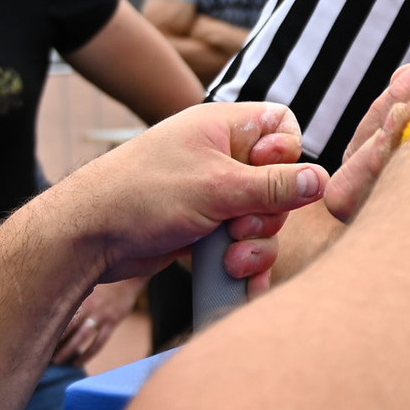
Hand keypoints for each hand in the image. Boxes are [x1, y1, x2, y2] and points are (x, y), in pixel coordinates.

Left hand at [47, 102, 327, 287]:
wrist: (89, 237)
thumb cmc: (142, 194)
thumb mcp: (217, 187)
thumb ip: (274, 186)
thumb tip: (320, 180)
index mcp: (225, 128)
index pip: (283, 129)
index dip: (287, 157)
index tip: (270, 178)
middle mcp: (223, 157)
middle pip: (281, 184)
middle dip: (267, 216)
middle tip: (240, 228)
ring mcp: (215, 194)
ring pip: (264, 220)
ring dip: (255, 246)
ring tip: (229, 259)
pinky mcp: (207, 227)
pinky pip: (244, 244)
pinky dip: (244, 263)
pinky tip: (238, 281)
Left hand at [51, 275, 142, 365]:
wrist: (129, 279)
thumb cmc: (104, 285)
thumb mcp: (87, 287)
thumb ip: (72, 298)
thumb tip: (51, 310)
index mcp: (79, 297)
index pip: (58, 315)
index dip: (46, 328)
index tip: (35, 339)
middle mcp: (88, 306)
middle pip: (67, 327)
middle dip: (54, 342)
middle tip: (42, 354)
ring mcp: (101, 315)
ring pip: (81, 337)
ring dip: (68, 351)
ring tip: (58, 362)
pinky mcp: (113, 321)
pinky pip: (98, 342)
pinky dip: (87, 355)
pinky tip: (77, 363)